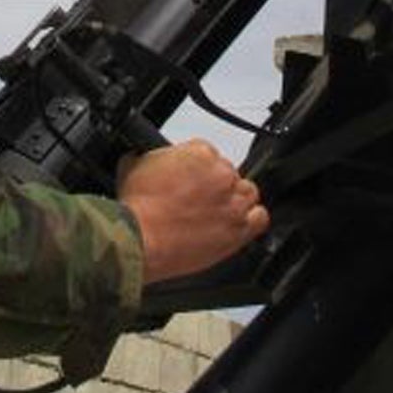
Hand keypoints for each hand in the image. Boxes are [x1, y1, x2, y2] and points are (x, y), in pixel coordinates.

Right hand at [116, 139, 268, 285]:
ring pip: (248, 192)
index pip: (207, 152)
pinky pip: (260, 218)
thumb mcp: (132, 166)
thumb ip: (148, 157)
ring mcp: (233, 203)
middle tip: (195, 199)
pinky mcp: (239, 230)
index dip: (194, 167)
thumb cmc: (137, 210)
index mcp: (200, 154)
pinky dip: (251, 219)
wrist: (140, 240)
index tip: (188, 178)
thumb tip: (144, 156)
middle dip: (213, 185)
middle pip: (228, 172)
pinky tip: (236, 222)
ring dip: (234, 200)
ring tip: (215, 211)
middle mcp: (222, 175)